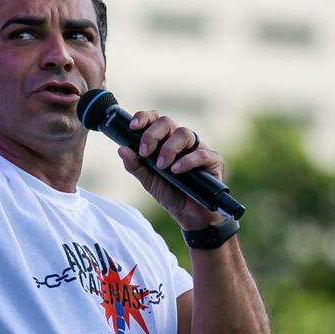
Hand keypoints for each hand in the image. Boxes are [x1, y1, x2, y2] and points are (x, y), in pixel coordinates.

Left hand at [117, 109, 225, 230]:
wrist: (189, 215)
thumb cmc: (170, 192)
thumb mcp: (148, 180)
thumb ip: (135, 165)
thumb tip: (121, 149)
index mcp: (165, 140)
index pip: (155, 119)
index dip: (144, 118)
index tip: (133, 127)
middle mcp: (181, 140)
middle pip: (167, 122)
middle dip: (152, 134)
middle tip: (145, 153)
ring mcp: (198, 148)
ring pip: (184, 133)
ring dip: (169, 148)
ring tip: (161, 166)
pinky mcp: (213, 160)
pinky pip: (201, 154)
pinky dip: (187, 161)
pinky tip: (176, 170)